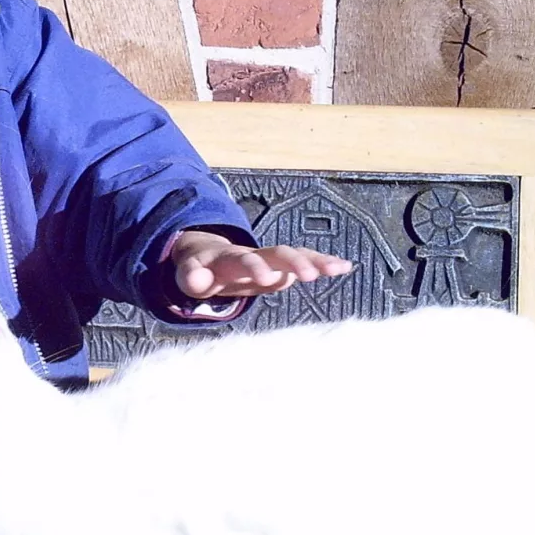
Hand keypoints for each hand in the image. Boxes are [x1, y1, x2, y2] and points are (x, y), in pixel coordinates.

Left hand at [169, 229, 352, 298]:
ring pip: (295, 255)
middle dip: (293, 261)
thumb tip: (195, 282)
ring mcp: (270, 258)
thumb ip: (192, 277)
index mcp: (229, 258)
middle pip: (277, 253)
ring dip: (315, 261)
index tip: (266, 278)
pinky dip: (323, 262)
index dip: (255, 267)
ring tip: (339, 268)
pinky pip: (304, 260)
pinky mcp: (282, 264)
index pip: (243, 260)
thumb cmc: (201, 269)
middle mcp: (255, 253)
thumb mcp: (190, 274)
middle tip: (310, 275)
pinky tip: (344, 266)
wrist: (209, 255)